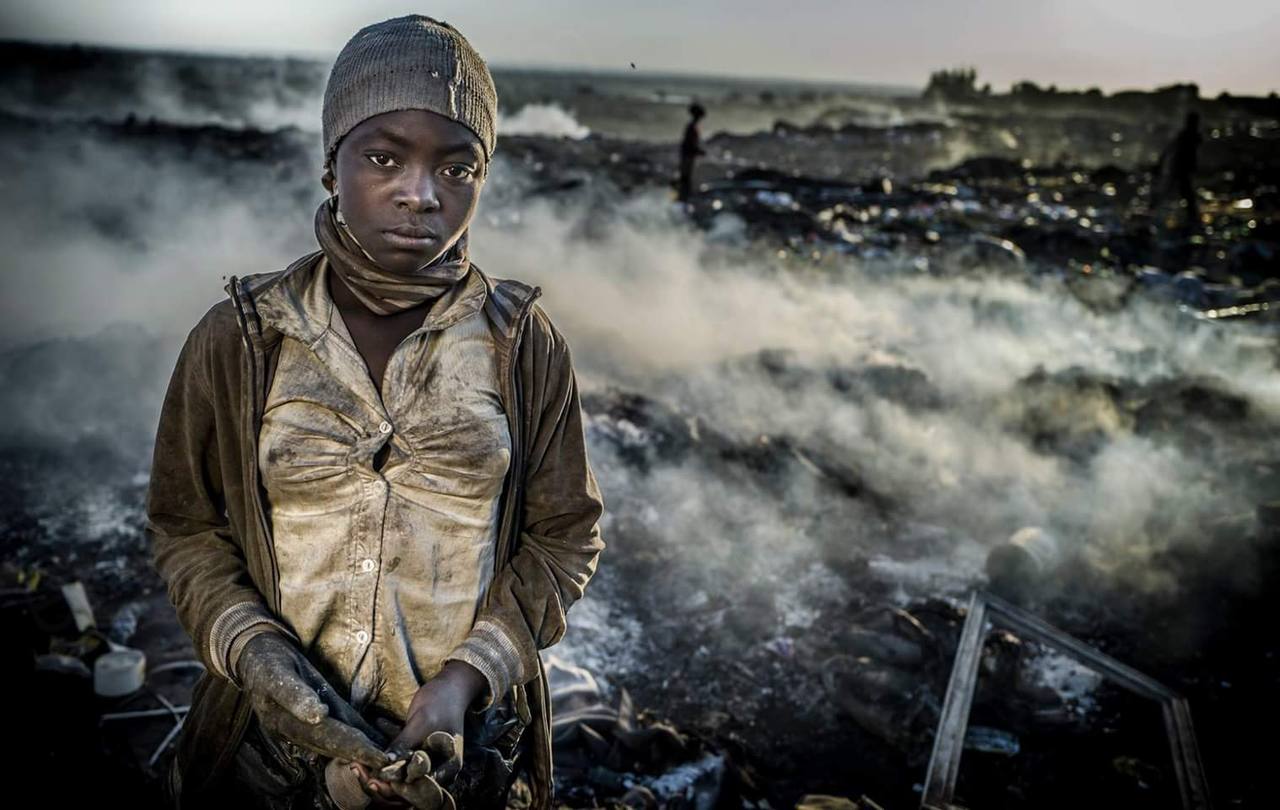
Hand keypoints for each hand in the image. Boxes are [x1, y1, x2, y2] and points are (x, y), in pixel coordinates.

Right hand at [236, 632, 390, 770]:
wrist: (253, 658)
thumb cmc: (268, 659)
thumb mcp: (276, 671)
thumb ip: (295, 694)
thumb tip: (317, 716)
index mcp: (283, 720)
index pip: (324, 734)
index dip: (351, 744)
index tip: (375, 753)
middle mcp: (289, 730)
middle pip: (330, 743)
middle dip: (359, 753)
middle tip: (387, 759)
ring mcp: (294, 729)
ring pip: (329, 744)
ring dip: (355, 752)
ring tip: (383, 757)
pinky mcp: (301, 725)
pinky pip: (327, 736)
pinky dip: (348, 742)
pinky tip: (368, 744)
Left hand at [348, 661, 479, 802]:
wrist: (451, 683)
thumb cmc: (442, 701)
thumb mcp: (422, 722)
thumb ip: (405, 744)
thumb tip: (385, 766)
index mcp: (448, 765)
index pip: (420, 785)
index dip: (397, 784)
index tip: (375, 778)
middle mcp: (440, 766)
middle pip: (410, 781)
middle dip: (386, 776)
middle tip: (363, 768)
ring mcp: (429, 758)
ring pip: (402, 770)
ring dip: (384, 764)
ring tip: (362, 758)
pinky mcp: (418, 749)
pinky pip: (401, 756)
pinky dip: (388, 750)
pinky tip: (374, 735)